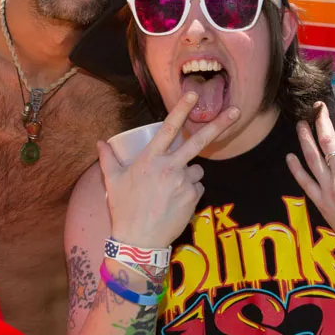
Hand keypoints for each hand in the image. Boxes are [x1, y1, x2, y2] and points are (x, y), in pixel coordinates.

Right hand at [97, 92, 239, 248]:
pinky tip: (175, 201)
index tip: (193, 94)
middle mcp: (170, 167)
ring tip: (170, 188)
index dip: (181, 109)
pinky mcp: (193, 198)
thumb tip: (100, 143)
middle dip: (218, 124)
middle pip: (198, 141)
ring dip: (189, 173)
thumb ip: (108, 159)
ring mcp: (184, 183)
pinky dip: (190, 190)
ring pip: (196, 169)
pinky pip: (197, 187)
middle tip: (234, 111)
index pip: (168, 128)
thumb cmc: (123, 209)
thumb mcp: (112, 181)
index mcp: (150, 159)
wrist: (139, 241)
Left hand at [287, 99, 334, 251]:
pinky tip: (289, 157)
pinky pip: (305, 182)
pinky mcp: (322, 202)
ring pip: (312, 158)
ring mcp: (329, 188)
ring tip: (299, 124)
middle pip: (327, 141)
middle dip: (321, 121)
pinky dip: (296, 169)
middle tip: (316, 106)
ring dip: (304, 139)